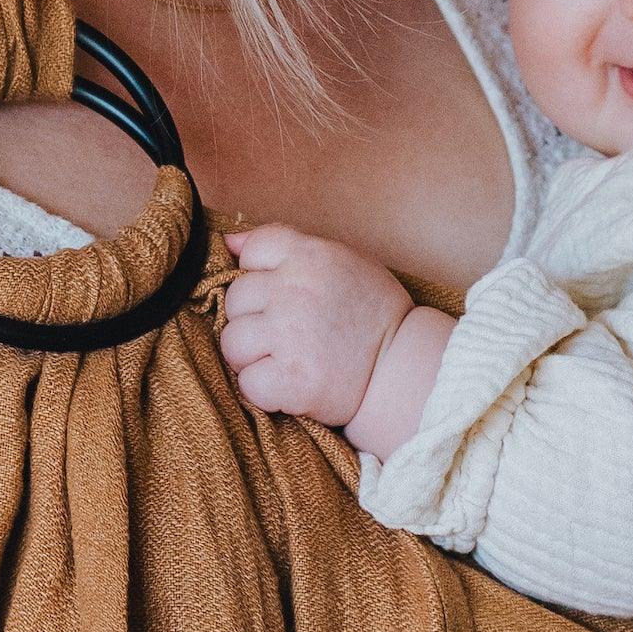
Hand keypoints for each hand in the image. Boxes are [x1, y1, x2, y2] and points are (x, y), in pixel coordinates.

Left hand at [219, 226, 413, 430]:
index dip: (257, 274)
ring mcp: (289, 336)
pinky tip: (290, 384)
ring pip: (232, 343)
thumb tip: (228, 242)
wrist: (404, 367)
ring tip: (284, 360)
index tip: (279, 294)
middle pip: (235, 299)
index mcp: (310, 256)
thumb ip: (287, 246)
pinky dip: (264, 389)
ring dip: (251, 357)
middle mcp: (294, 291)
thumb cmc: (372, 313)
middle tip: (286, 335)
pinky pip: (247, 382)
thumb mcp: (341, 261)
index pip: (253, 250)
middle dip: (253, 319)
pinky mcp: (290, 380)